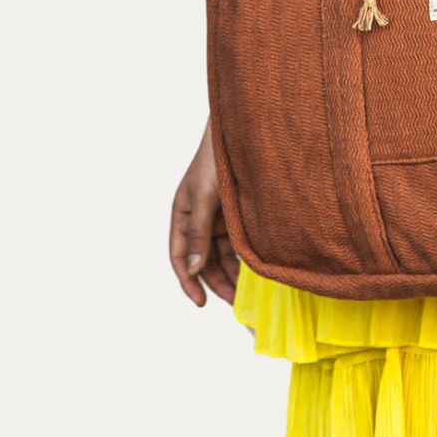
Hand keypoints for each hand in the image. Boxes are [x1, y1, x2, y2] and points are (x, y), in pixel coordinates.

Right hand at [169, 118, 239, 306]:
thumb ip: (198, 231)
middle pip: (204, 261)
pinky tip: (257, 270)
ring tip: (247, 294)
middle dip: (217, 283)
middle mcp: (200, 218)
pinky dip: (246, 256)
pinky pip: (240, 241)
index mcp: (183, 214)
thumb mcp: (204, 196)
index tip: (202, 303)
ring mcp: (220, 215)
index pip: (180, 256)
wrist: (245, 131)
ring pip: (224, 254)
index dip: (188, 282)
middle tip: (235, 305)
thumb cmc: (216, 157)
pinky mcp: (239, 212)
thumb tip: (192, 268)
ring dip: (233, 273)